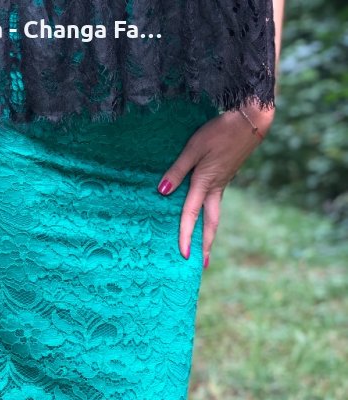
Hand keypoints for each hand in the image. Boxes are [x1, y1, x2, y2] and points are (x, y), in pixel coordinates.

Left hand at [157, 104, 275, 264]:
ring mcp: (222, 185)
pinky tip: (206, 217)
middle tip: (203, 264)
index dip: (186, 236)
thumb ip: (177, 170)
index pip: (191, 215)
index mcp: (205, 183)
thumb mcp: (194, 148)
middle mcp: (215, 189)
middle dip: (206, 245)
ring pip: (215, 215)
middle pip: (211, 224)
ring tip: (205, 249)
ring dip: (209, 234)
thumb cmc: (220, 131)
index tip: (183, 255)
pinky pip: (215, 204)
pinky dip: (210, 217)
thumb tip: (162, 192)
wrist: (251, 121)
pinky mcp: (225, 178)